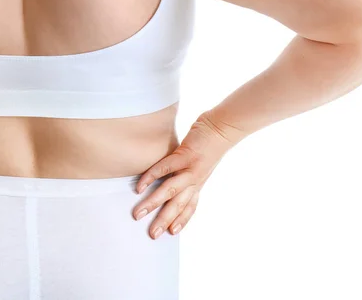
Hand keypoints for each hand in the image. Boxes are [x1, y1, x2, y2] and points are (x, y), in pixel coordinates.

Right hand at [132, 113, 235, 238]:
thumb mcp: (201, 164)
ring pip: (171, 190)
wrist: (223, 127)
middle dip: (164, 221)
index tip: (171, 234)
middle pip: (179, 204)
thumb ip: (188, 173)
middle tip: (151, 235)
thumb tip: (172, 177)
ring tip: (138, 213)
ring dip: (154, 203)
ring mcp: (191, 168)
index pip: (190, 206)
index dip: (182, 220)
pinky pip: (166, 167)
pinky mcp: (186, 155)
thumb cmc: (209, 144)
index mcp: (198, 183)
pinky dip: (152, 176)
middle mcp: (195, 180)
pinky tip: (140, 185)